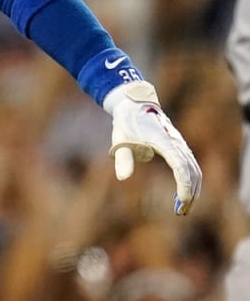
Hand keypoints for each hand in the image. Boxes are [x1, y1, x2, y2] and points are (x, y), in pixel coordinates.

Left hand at [103, 81, 201, 214]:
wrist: (134, 104)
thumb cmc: (126, 122)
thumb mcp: (120, 139)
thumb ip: (122, 158)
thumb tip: (123, 178)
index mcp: (164, 140)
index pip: (180, 165)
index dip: (184, 184)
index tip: (182, 200)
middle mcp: (176, 142)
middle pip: (192, 171)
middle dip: (190, 192)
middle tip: (180, 212)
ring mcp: (180, 144)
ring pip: (195, 170)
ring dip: (193, 189)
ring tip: (182, 208)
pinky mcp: (179, 147)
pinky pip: (190, 166)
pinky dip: (190, 181)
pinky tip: (181, 195)